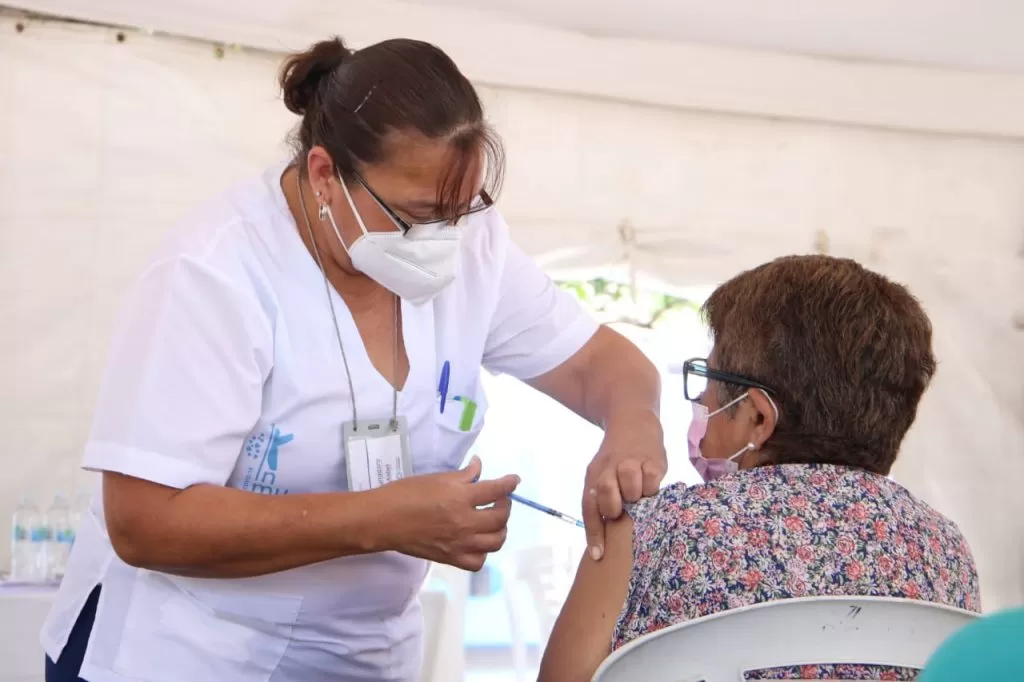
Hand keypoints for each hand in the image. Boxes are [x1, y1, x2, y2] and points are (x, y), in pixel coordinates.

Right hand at [377, 456, 519, 570]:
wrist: (383, 520)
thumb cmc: (405, 494)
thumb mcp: (436, 478)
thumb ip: (463, 475)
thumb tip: (479, 467)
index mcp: (461, 498)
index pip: (496, 490)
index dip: (509, 484)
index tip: (514, 480)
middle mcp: (465, 522)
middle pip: (500, 517)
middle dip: (505, 506)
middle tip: (499, 499)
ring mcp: (460, 543)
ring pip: (495, 541)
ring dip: (500, 529)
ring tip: (493, 521)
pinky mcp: (451, 558)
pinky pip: (478, 561)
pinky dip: (483, 552)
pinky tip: (478, 542)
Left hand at [582, 410, 666, 560]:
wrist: (633, 422)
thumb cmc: (617, 458)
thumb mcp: (603, 474)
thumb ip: (603, 500)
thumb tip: (604, 539)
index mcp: (594, 475)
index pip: (589, 507)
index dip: (593, 533)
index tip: (597, 556)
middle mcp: (608, 468)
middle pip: (605, 494)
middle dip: (614, 507)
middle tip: (623, 509)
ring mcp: (630, 462)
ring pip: (630, 486)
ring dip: (635, 496)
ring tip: (639, 495)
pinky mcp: (652, 459)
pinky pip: (652, 481)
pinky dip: (652, 487)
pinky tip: (651, 483)